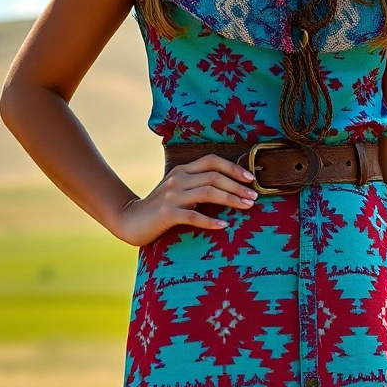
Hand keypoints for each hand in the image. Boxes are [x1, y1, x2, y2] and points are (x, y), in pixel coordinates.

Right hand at [111, 154, 260, 246]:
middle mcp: (178, 179)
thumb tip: (230, 188)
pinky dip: (210, 221)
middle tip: (255, 197)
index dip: (233, 168)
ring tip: (247, 207)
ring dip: (231, 200)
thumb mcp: (179, 190)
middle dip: (238, 186)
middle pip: (214, 177)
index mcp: (182, 170)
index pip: (211, 161)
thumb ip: (198, 185)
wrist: (131, 220)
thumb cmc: (161, 208)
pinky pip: (193, 216)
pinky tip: (224, 226)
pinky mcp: (167, 214)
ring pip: (208, 193)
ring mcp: (172, 196)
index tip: (251, 179)